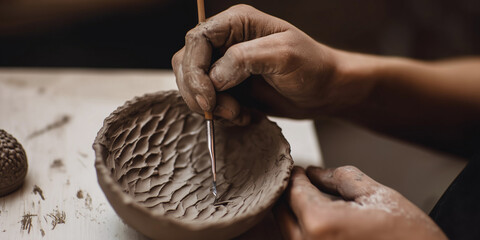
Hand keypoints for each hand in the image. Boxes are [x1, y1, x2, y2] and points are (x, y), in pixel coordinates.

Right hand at [172, 4, 364, 123]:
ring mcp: (225, 66)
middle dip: (200, 93)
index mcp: (236, 23)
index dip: (194, 71)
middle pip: (186, 64)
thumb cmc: (312, 67)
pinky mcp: (229, 88)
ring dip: (212, 108)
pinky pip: (209, 103)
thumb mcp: (283, 55)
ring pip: (194, 87)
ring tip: (239, 114)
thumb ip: (245, 59)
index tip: (208, 98)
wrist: (324, 92)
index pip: (196, 41)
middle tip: (225, 111)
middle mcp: (226, 42)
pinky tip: (245, 116)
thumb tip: (213, 78)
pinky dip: (222, 116)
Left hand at [274, 166, 446, 239]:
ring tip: (309, 196)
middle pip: (283, 213)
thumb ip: (341, 178)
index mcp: (320, 223)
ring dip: (294, 212)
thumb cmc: (410, 238)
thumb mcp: (377, 195)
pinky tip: (318, 218)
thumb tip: (317, 173)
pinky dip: (304, 229)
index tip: (298, 168)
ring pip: (289, 231)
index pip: (294, 191)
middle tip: (300, 180)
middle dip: (290, 194)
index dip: (295, 175)